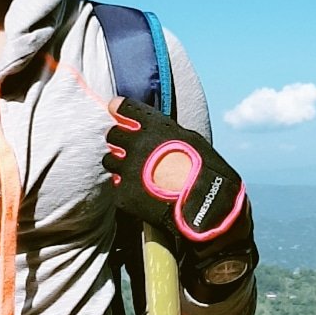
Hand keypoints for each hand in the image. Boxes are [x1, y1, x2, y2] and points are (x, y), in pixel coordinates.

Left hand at [103, 98, 247, 243]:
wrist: (206, 207)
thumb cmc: (205, 171)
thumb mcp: (191, 140)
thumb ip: (165, 132)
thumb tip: (150, 130)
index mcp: (155, 128)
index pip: (124, 107)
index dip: (119, 108)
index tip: (117, 110)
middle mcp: (137, 145)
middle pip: (112, 134)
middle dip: (119, 140)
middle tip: (130, 149)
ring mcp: (128, 170)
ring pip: (109, 160)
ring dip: (119, 163)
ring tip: (135, 172)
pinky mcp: (124, 193)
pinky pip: (117, 185)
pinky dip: (127, 186)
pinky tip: (141, 191)